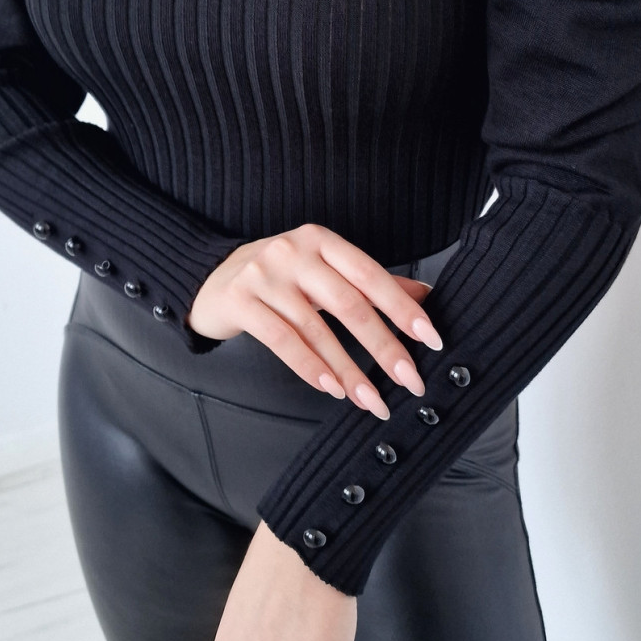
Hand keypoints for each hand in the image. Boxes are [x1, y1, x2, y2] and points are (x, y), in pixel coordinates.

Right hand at [184, 223, 441, 418]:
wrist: (210, 277)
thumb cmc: (278, 277)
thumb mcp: (323, 270)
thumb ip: (370, 283)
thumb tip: (425, 298)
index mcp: (322, 241)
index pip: (371, 275)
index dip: (403, 308)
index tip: (430, 339)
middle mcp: (295, 252)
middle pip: (348, 304)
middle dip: (384, 347)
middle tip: (409, 381)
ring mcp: (265, 275)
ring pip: (316, 329)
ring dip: (349, 370)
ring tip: (370, 399)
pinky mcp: (241, 300)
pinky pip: (281, 340)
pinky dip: (309, 367)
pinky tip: (330, 387)